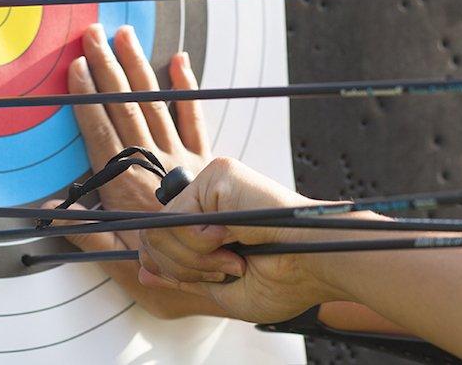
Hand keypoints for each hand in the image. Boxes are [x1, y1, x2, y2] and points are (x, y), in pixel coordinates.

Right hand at [45, 23, 222, 318]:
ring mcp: (182, 161)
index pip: (102, 135)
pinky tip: (178, 61)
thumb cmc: (175, 278)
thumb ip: (87, 236)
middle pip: (125, 110)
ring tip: (124, 36)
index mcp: (128, 191)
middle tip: (92, 34)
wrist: (236, 278)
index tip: (75, 68)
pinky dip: (186, 90)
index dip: (87, 100)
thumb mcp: (122, 267)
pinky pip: (195, 119)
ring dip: (138, 69)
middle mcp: (155, 168)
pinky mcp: (206, 163)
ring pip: (155, 105)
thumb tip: (52, 210)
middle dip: (107, 70)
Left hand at [136, 157, 365, 323]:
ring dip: (195, 259)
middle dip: (184, 267)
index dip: (173, 266)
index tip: (214, 276)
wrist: (318, 265)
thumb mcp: (221, 285)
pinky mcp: (218, 175)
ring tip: (233, 258)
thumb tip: (143, 269)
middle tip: (227, 268)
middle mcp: (207, 197)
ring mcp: (211, 183)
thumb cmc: (286, 279)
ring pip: (159, 231)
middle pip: (152, 237)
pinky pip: (177, 220)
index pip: (159, 239)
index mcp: (209, 219)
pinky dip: (202, 243)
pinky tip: (234, 240)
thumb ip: (181, 276)